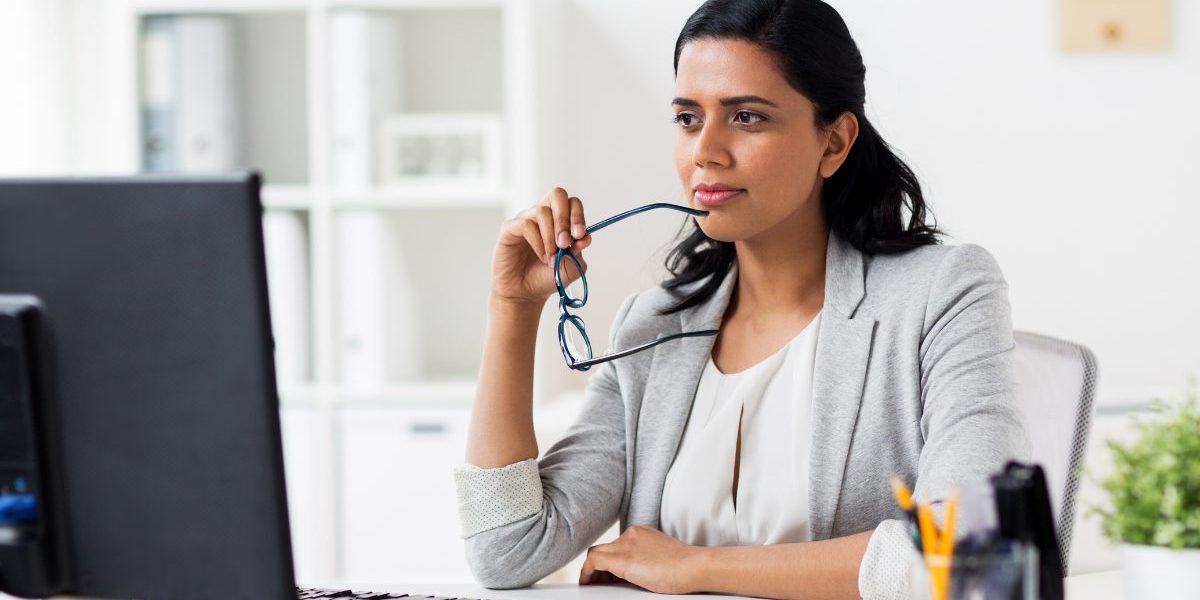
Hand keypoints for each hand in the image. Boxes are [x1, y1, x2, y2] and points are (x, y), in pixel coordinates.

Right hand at [491, 187, 592, 305]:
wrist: (525, 294)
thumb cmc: (546, 277)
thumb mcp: (570, 267)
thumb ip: (578, 251)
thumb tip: (586, 237)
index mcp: (559, 220)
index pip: (572, 203)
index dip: (578, 216)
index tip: (579, 236)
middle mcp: (542, 215)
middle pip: (557, 194)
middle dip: (564, 218)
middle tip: (564, 242)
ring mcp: (525, 219)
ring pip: (542, 212)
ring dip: (550, 238)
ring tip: (551, 258)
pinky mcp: (509, 229)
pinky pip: (526, 224)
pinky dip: (538, 242)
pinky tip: (541, 256)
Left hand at [578, 525, 705, 594]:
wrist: (695, 567)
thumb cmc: (686, 568)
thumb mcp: (662, 558)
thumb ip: (646, 560)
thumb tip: (634, 574)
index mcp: (642, 533)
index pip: (617, 545)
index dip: (610, 562)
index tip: (609, 576)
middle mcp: (632, 534)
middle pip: (605, 548)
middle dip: (600, 567)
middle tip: (599, 583)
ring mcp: (626, 543)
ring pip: (597, 554)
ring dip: (592, 571)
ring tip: (592, 585)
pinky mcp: (623, 558)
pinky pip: (593, 561)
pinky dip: (587, 573)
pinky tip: (588, 584)